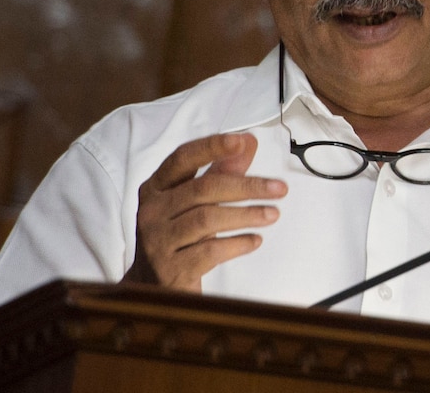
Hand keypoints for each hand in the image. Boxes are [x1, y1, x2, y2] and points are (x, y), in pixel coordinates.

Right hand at [122, 133, 286, 291]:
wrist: (152, 288)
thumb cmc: (177, 237)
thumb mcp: (193, 203)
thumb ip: (220, 172)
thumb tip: (247, 142)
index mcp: (155, 188)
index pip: (183, 159)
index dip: (211, 147)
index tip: (240, 141)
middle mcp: (151, 212)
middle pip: (202, 189)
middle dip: (246, 186)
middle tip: (278, 188)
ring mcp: (157, 241)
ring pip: (207, 219)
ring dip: (246, 215)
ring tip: (272, 214)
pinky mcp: (170, 269)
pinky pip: (209, 251)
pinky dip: (237, 244)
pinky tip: (255, 240)